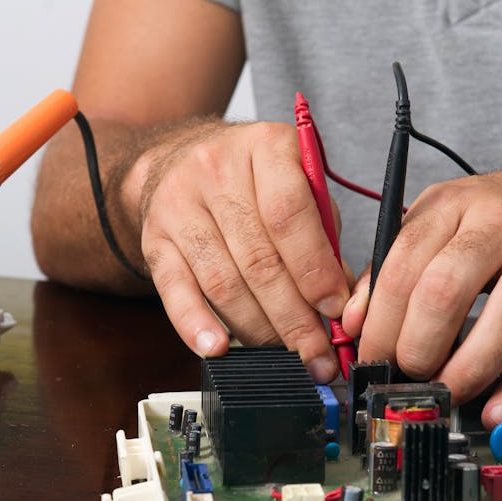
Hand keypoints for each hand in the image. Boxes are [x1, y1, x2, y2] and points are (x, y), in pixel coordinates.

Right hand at [126, 120, 349, 381]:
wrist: (179, 159)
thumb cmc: (254, 179)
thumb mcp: (298, 183)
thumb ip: (324, 235)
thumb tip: (346, 300)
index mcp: (265, 146)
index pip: (290, 214)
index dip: (315, 271)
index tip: (335, 311)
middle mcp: (216, 169)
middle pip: (258, 258)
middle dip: (294, 316)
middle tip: (317, 352)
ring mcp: (179, 204)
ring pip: (223, 282)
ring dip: (259, 328)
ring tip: (286, 355)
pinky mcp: (155, 239)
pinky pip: (175, 290)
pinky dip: (196, 324)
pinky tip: (218, 348)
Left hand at [341, 165, 501, 426]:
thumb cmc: (499, 218)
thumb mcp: (441, 220)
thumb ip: (393, 266)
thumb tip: (353, 323)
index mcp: (452, 204)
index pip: (403, 265)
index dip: (380, 323)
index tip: (371, 358)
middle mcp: (499, 223)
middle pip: (446, 291)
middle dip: (417, 348)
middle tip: (407, 376)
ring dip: (466, 371)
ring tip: (445, 394)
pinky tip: (496, 409)